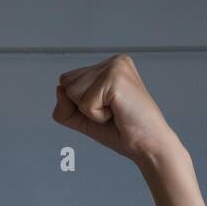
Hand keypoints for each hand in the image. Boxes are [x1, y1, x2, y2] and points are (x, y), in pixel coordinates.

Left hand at [53, 54, 181, 166]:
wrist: (147, 145)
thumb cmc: (119, 131)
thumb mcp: (83, 118)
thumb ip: (64, 105)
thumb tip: (59, 87)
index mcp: (108, 66)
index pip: (67, 81)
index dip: (78, 104)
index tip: (105, 110)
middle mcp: (113, 61)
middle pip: (67, 83)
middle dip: (82, 106)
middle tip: (111, 113)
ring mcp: (116, 66)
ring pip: (73, 92)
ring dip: (90, 111)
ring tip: (114, 112)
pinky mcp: (116, 77)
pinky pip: (85, 102)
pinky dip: (97, 115)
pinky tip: (117, 112)